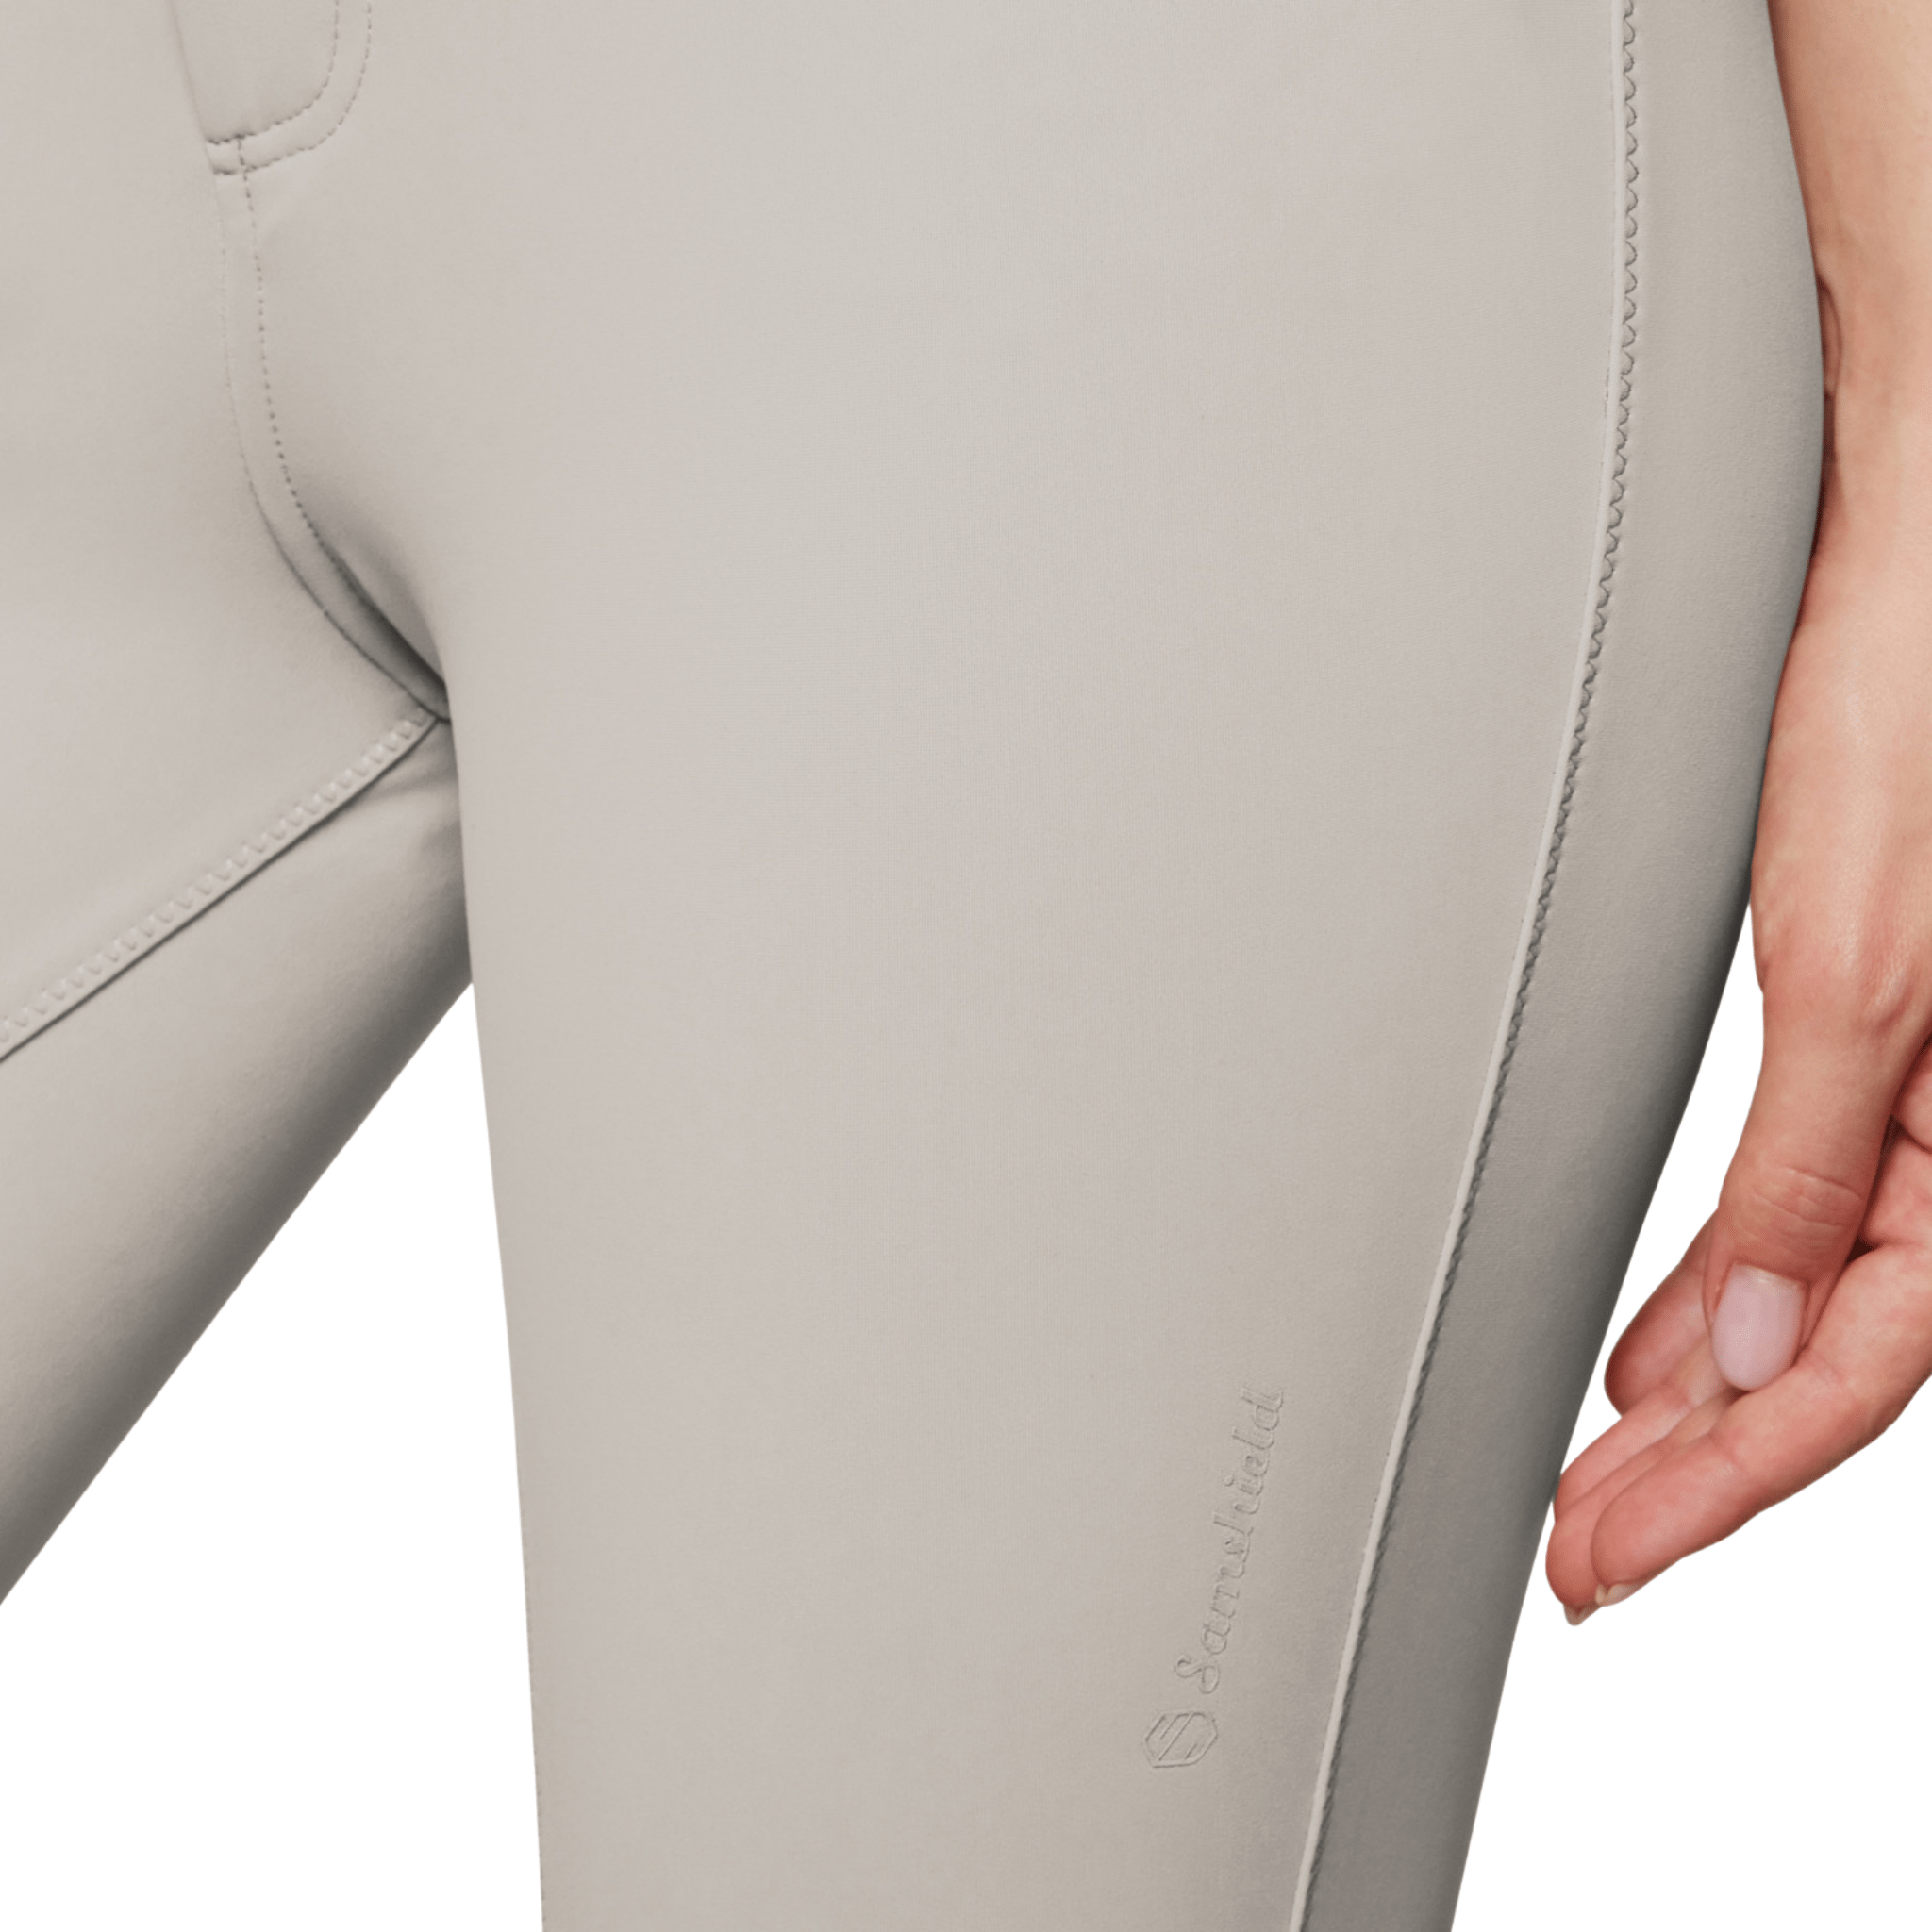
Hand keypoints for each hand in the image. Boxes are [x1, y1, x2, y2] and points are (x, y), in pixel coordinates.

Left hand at [1548, 411, 1931, 1619]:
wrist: (1912, 587)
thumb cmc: (1911, 732)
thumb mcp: (1856, 977)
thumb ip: (1813, 1175)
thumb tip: (1748, 1350)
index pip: (1844, 1379)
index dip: (1722, 1492)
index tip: (1607, 1558)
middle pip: (1820, 1361)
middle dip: (1697, 1475)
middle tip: (1585, 1556)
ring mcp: (1916, 1097)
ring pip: (1807, 1302)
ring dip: (1705, 1403)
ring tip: (1609, 1484)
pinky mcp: (1872, 1042)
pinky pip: (1802, 1216)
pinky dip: (1723, 1299)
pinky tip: (1671, 1352)